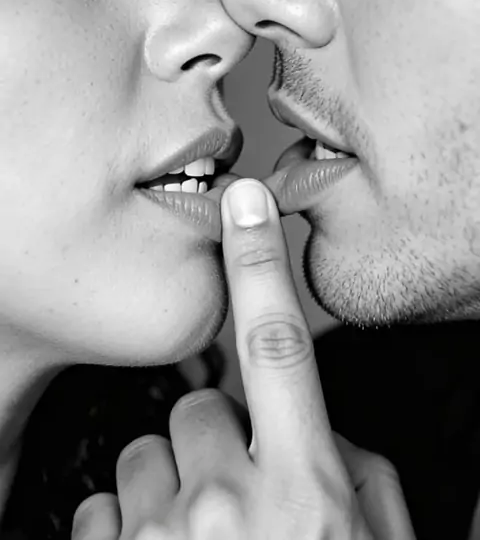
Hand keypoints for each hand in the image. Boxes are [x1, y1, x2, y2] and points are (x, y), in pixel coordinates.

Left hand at [72, 178, 415, 539]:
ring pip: (148, 453)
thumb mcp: (375, 538)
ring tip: (206, 539)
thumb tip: (319, 425)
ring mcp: (161, 538)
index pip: (278, 345)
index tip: (246, 205)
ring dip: (175, 485)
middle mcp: (227, 507)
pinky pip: (104, 504)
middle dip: (219, 438)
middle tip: (245, 495)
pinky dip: (130, 526)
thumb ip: (354, 466)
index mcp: (303, 489)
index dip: (260, 264)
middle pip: (200, 408)